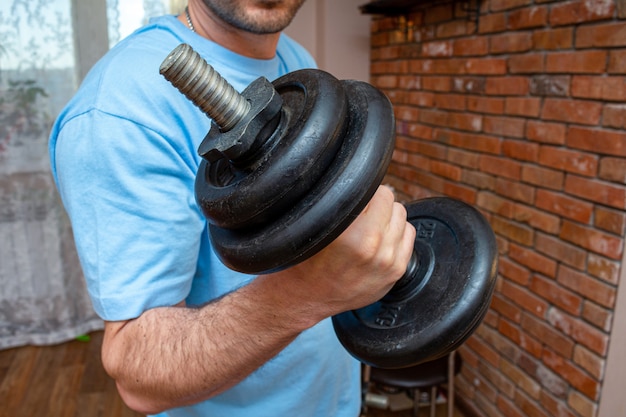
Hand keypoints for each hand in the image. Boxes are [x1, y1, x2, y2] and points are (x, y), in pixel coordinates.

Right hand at [272, 186, 415, 320]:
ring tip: (368, 226)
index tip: (355, 198)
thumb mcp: (318, 227)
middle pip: (392, 202)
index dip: (365, 192)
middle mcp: (375, 249)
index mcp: (354, 236)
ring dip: (387, 216)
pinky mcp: (397, 271)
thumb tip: (365, 184)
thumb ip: (344, 207)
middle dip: (376, 202)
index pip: (378, 193)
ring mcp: (389, 261)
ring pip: (402, 216)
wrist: (308, 297)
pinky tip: (379, 238)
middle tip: (360, 212)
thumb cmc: (306, 261)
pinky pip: (408, 235)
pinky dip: (396, 232)